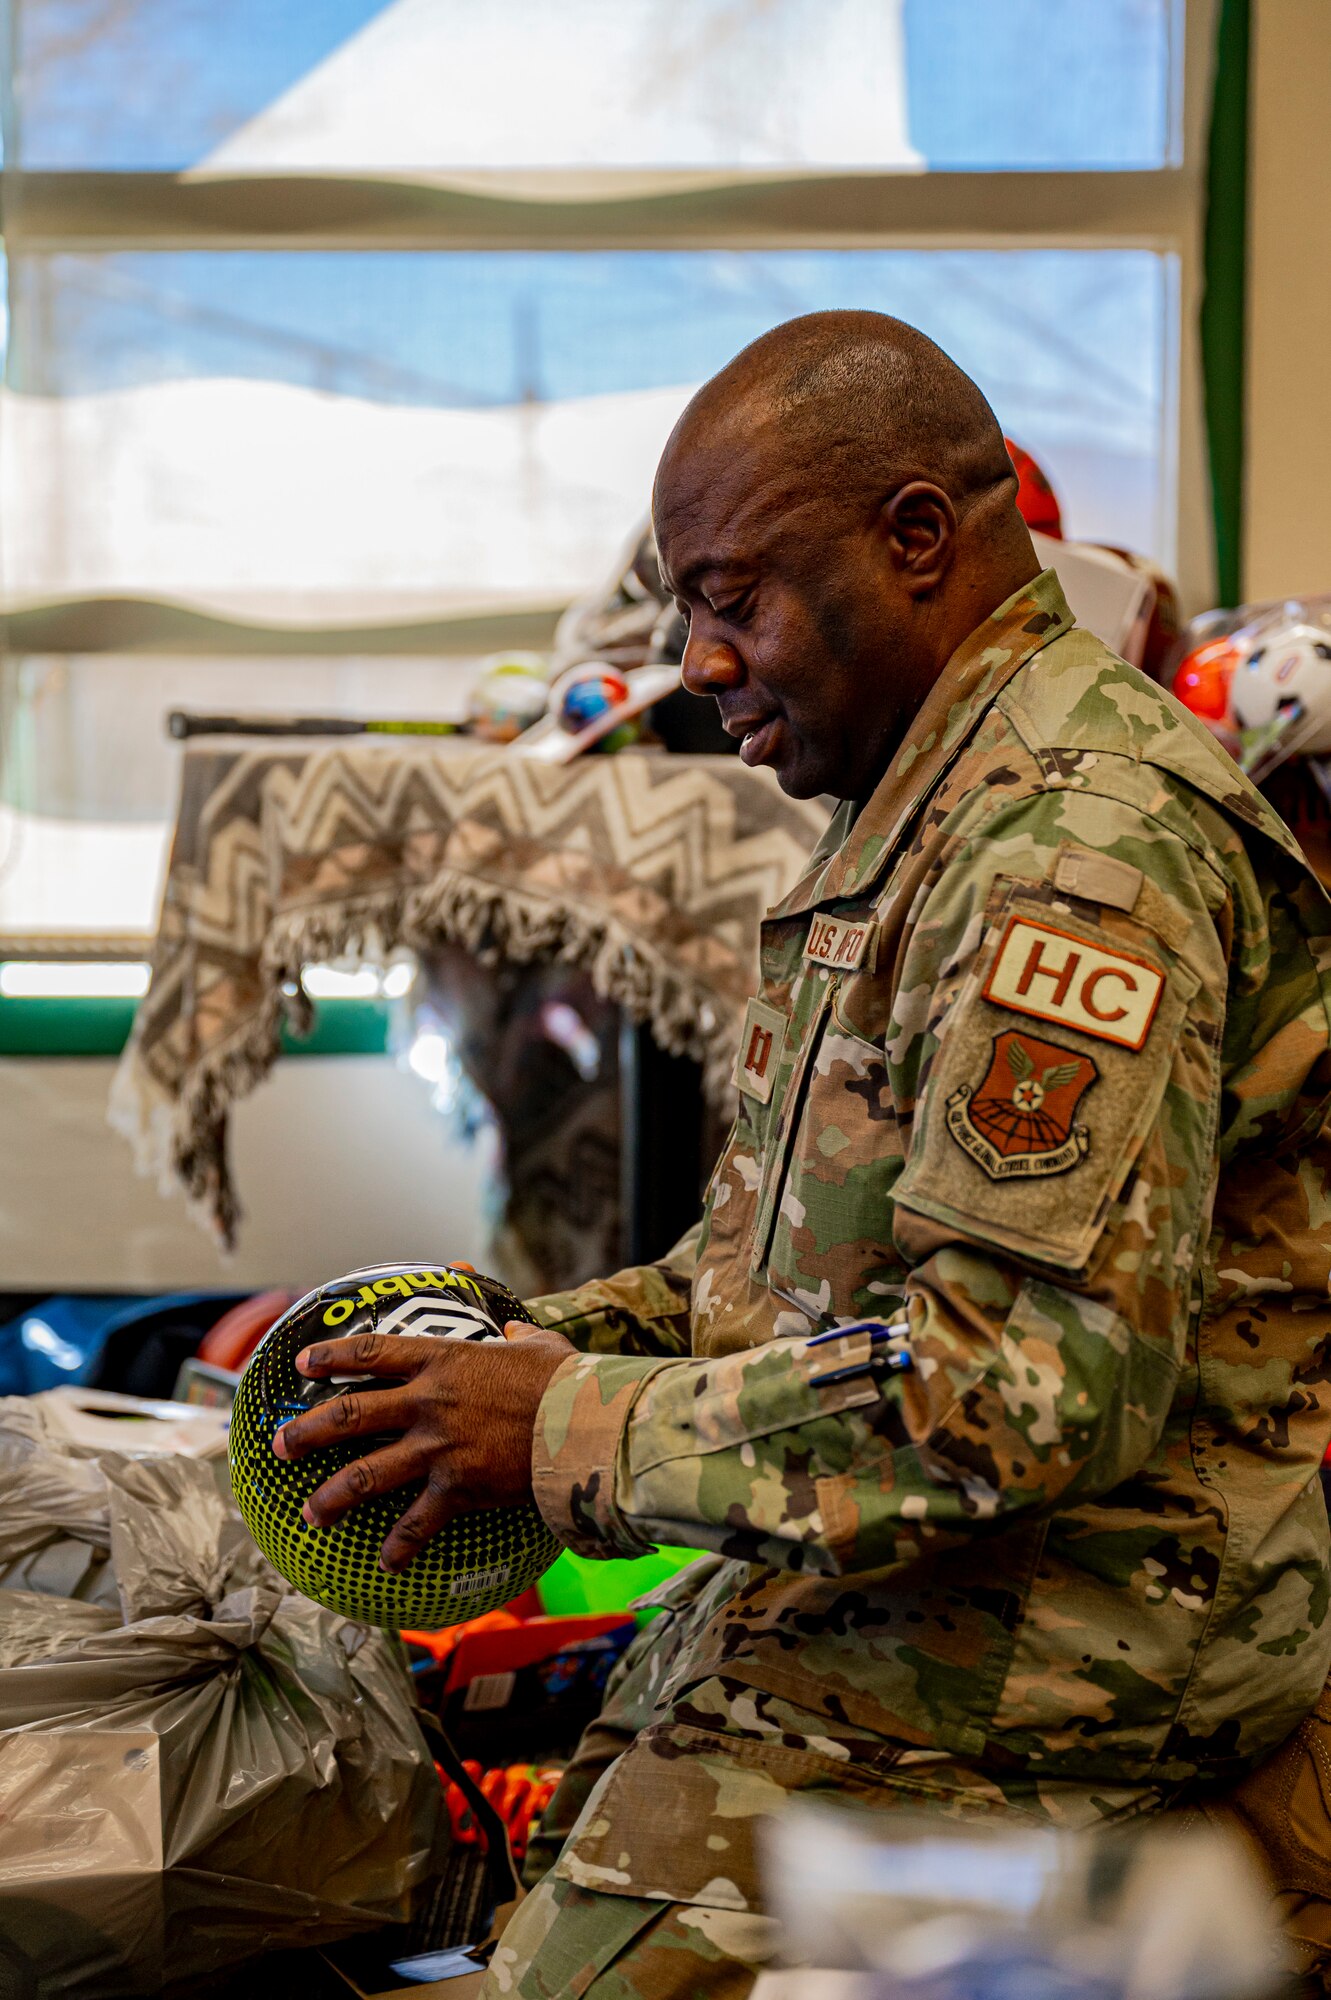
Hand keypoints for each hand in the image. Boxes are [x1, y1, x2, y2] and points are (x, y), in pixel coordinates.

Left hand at [272, 1320, 575, 1570]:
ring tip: (310, 1514)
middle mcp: (428, 1403)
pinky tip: (384, 1564)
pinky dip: (398, 1546)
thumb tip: (512, 1328)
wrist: (583, 1425)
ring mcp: (438, 1447)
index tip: (302, 1364)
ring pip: (367, 1475)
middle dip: (308, 1433)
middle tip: (281, 1446)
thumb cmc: (565, 1380)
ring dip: (332, 1498)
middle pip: (350, 1416)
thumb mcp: (539, 1344)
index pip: (372, 1352)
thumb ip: (516, 1335)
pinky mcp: (457, 1487)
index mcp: (442, 1360)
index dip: (332, 1356)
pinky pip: (416, 1524)